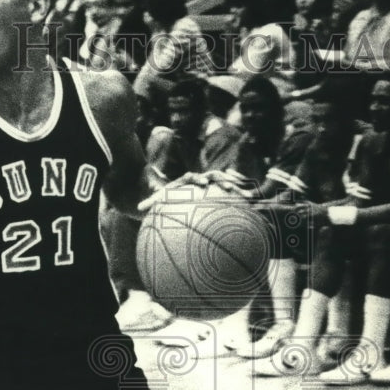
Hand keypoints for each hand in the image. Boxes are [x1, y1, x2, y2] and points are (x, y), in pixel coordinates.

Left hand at [137, 170, 254, 211]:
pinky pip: (231, 197)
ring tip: (247, 198)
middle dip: (222, 181)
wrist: (168, 192)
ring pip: (226, 186)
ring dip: (236, 191)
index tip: (203, 183)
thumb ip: (151, 201)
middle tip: (228, 187)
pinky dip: (239, 202)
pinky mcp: (217, 194)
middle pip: (214, 177)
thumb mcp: (156, 198)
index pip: (193, 177)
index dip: (198, 179)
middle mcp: (201, 181)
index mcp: (187, 180)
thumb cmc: (160, 197)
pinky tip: (250, 212)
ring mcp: (211, 186)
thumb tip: (139, 208)